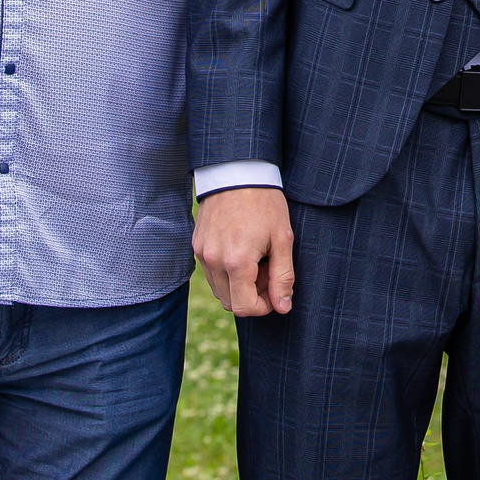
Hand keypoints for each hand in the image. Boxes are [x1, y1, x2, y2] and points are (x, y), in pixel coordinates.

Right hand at [193, 187, 294, 316]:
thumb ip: (283, 277)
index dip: (263, 306)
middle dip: (251, 295)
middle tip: (267, 269)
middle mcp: (214, 261)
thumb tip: (283, 307)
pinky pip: (210, 272)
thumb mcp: (282, 239)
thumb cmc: (265, 202)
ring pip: (219, 289)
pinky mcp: (196, 245)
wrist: (238, 171)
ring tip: (255, 257)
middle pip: (230, 302)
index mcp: (237, 262)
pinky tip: (240, 248)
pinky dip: (225, 270)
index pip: (244, 308)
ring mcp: (201, 253)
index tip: (275, 290)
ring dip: (238, 284)